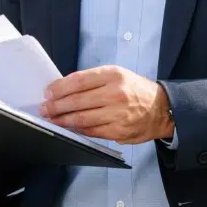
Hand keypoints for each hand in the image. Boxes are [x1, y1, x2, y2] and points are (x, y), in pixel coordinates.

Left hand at [39, 65, 173, 143]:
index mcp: (113, 75)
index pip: (78, 80)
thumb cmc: (135, 89)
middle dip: (56, 105)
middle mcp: (115, 94)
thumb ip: (93, 80)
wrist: (162, 109)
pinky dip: (78, 129)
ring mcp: (117, 114)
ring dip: (62, 120)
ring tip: (51, 119)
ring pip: (82, 118)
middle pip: (77, 100)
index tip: (48, 92)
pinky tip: (68, 127)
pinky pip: (92, 131)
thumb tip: (64, 88)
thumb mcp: (117, 74)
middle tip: (44, 108)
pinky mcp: (118, 131)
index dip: (59, 87)